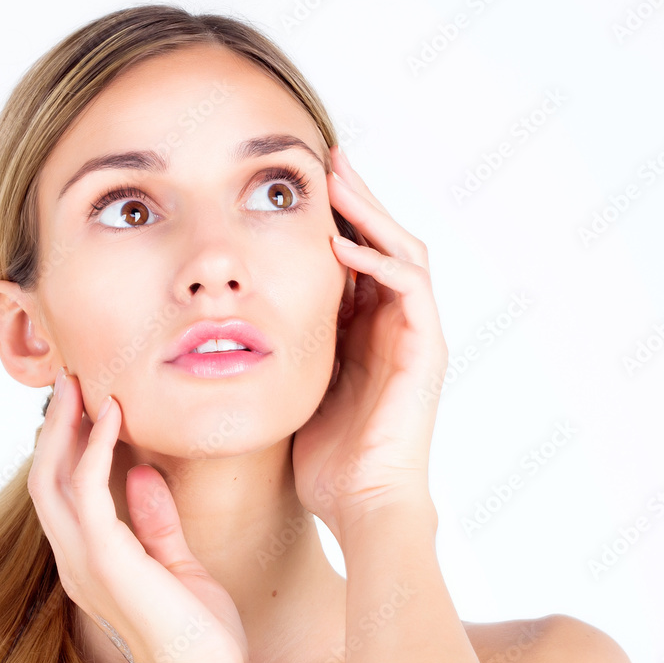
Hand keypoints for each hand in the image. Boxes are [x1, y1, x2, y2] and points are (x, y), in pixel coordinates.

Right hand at [28, 368, 249, 662]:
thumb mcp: (179, 564)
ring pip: (52, 479)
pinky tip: (115, 417)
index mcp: (92, 564)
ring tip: (80, 385)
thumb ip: (156, 521)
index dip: (68, 448)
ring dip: (65, 428)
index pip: (64, 496)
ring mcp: (85, 561)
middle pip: (46, 480)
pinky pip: (87, 489)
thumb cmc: (201, 632)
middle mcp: (77, 561)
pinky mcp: (105, 558)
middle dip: (56, 429)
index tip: (87, 406)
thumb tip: (142, 473)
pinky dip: (96, 447)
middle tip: (72, 382)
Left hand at [290, 146, 448, 546]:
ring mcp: (416, 335)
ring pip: (403, 250)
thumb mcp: (296, 384)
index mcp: (368, 330)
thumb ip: (287, 343)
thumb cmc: (324, 457)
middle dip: (356, 198)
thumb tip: (237, 313)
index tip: (297, 184)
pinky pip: (410, 288)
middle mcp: (397, 324)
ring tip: (335, 178)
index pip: (357, 255)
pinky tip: (341, 243)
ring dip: (371, 212)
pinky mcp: (426, 350)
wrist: (361, 504)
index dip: (334, 216)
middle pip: (384, 241)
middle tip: (324, 158)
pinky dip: (379, 260)